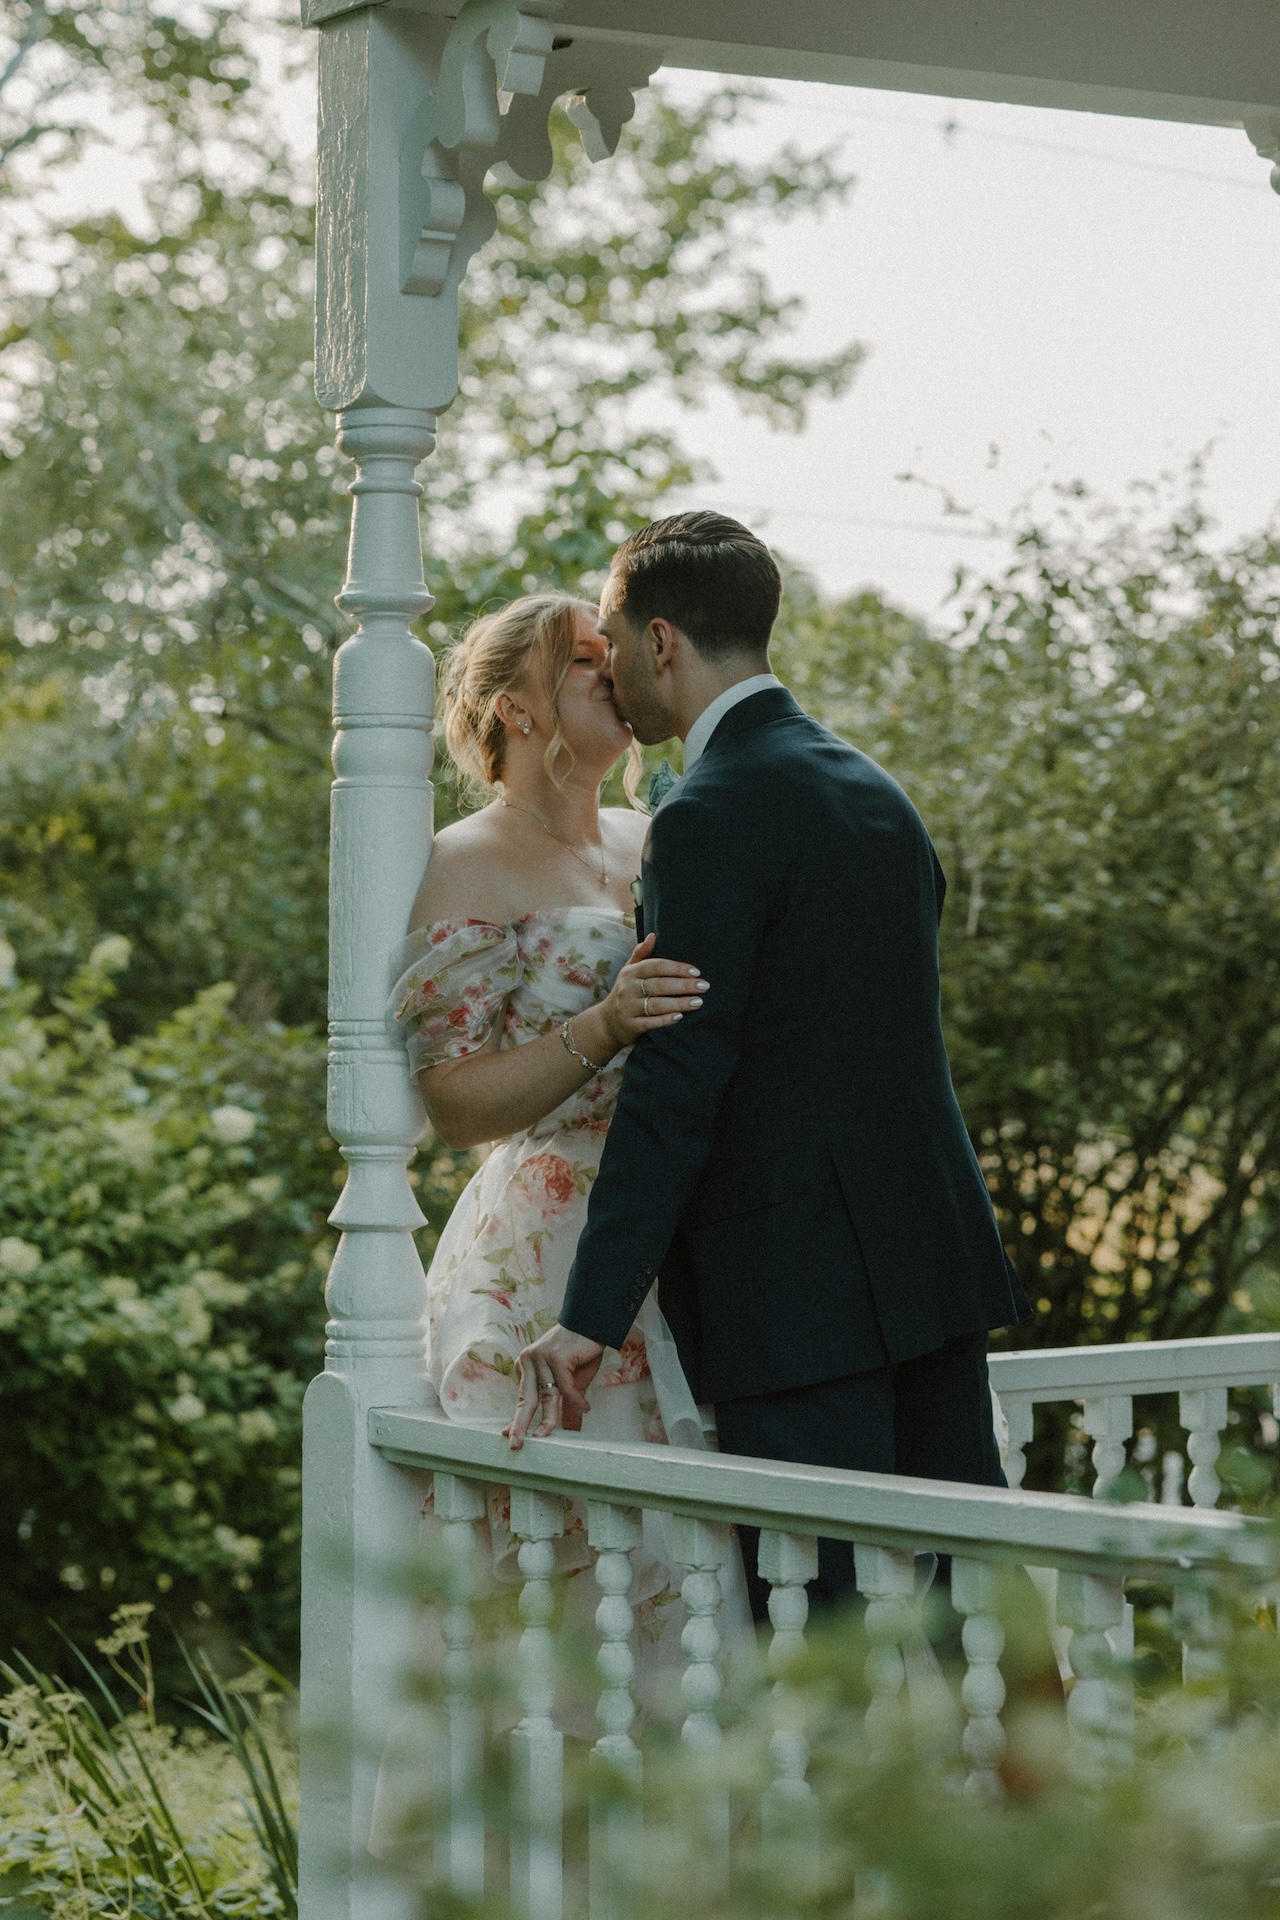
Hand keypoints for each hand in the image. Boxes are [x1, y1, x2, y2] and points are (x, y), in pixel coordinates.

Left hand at [506, 1323, 605, 1448]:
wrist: (592, 1324)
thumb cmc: (580, 1352)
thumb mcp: (571, 1383)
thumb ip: (566, 1405)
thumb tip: (569, 1430)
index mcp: (527, 1366)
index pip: (522, 1398)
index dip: (517, 1418)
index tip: (508, 1435)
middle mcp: (529, 1361)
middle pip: (526, 1399)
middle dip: (520, 1424)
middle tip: (515, 1444)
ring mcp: (541, 1358)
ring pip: (546, 1396)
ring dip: (548, 1419)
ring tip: (547, 1436)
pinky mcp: (556, 1356)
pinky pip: (565, 1387)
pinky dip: (576, 1400)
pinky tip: (586, 1407)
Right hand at [596, 933, 708, 1053]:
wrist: (607, 1022)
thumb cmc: (626, 992)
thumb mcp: (629, 971)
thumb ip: (642, 954)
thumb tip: (653, 935)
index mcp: (631, 973)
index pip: (655, 966)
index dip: (676, 968)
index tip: (696, 971)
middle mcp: (628, 989)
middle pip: (659, 985)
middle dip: (683, 985)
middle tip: (704, 986)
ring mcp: (628, 1008)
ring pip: (656, 1004)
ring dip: (679, 1003)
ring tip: (698, 1002)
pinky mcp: (630, 1025)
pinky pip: (649, 1022)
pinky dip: (664, 1020)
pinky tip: (679, 1017)